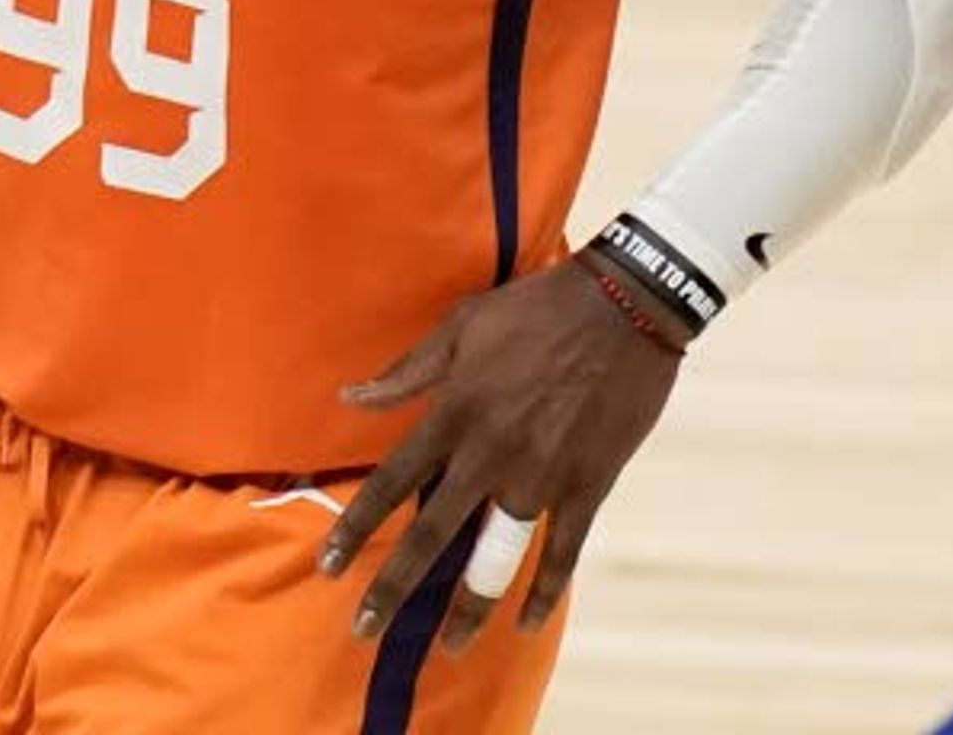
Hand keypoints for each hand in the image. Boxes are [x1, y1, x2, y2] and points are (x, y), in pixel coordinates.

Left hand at [317, 257, 690, 653]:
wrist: (625, 304)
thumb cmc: (536, 307)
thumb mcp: (462, 325)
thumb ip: (407, 372)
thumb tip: (349, 397)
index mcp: (455, 412)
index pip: (391, 482)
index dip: (356, 529)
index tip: (327, 567)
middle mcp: (491, 453)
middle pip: (432, 534)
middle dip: (394, 586)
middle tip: (365, 629)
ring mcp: (541, 474)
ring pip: (496, 556)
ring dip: (469, 606)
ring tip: (448, 648)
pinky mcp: (588, 483)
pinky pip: (563, 550)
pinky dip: (545, 590)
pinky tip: (525, 622)